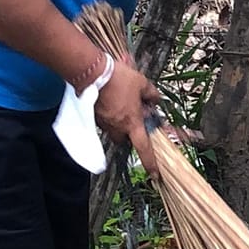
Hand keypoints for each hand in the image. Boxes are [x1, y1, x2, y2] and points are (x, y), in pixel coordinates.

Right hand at [93, 58, 161, 174]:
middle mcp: (117, 127)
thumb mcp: (142, 83)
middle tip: (132, 121)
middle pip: (124, 141)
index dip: (150, 163)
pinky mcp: (93, 117)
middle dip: (129, 135)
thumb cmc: (119, 79)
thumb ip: (151, 94)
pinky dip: (108, 115)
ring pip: (112, 131)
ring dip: (118, 123)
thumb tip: (156, 100)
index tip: (155, 174)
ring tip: (120, 106)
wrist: (92, 73)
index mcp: (132, 123)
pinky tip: (109, 101)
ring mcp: (103, 123)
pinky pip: (103, 121)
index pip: (144, 148)